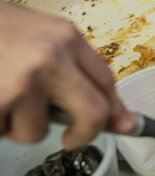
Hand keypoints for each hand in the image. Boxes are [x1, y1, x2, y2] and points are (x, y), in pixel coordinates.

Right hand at [0, 0, 133, 148]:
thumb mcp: (42, 35)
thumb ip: (72, 66)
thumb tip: (112, 114)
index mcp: (67, 38)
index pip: (106, 81)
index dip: (114, 110)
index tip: (122, 127)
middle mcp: (51, 58)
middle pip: (92, 113)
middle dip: (85, 134)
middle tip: (70, 140)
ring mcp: (21, 81)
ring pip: (38, 131)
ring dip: (20, 126)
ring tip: (3, 98)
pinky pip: (5, 132)